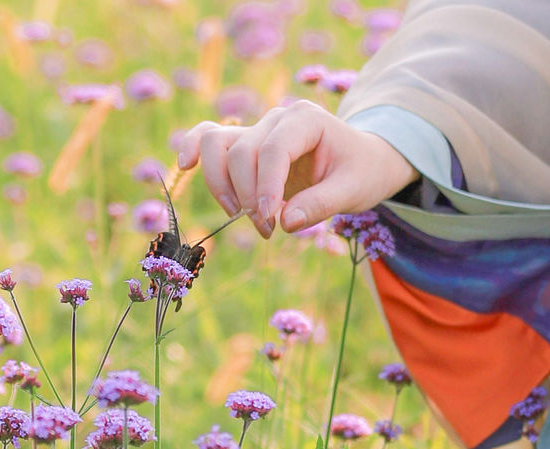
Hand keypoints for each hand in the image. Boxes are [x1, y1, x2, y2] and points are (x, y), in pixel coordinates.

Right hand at [176, 100, 419, 237]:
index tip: (270, 220)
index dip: (265, 186)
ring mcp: (259, 128)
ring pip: (218, 144)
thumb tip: (285, 222)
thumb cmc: (362, 172)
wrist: (365, 161)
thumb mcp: (354, 190)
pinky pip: (211, 138)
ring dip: (221, 184)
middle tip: (268, 229)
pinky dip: (194, 148)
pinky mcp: (247, 145)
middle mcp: (278, 118)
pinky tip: (185, 165)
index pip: (273, 149)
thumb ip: (322, 204)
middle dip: (249, 195)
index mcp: (307, 119)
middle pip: (242, 151)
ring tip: (241, 215)